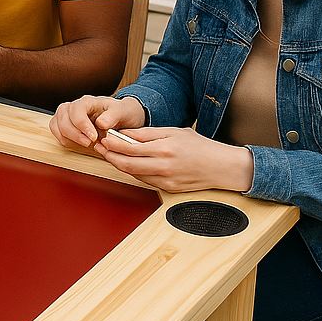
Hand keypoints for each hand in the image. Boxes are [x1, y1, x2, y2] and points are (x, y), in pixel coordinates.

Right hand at [49, 95, 146, 147]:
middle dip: (75, 135)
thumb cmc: (120, 113)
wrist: (119, 117)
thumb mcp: (122, 112)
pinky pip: (56, 132)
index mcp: (87, 101)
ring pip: (57, 126)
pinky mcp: (62, 123)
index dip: (82, 126)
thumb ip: (112, 116)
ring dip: (69, 138)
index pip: (77, 111)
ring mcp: (66, 114)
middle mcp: (73, 106)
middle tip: (89, 143)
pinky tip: (78, 143)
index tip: (93, 137)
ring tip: (85, 143)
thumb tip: (101, 123)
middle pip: (63, 120)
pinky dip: (65, 140)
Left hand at [95, 125, 254, 192]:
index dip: (113, 144)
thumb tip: (125, 134)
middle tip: (101, 148)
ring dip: (119, 164)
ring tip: (110, 155)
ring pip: (133, 174)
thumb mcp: (173, 131)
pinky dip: (133, 171)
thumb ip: (147, 134)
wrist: (221, 167)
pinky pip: (144, 180)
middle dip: (110, 156)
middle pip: (127, 164)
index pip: (130, 148)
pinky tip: (128, 163)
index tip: (105, 138)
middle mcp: (163, 166)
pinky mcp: (167, 189)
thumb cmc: (200, 146)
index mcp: (165, 149)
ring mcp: (165, 180)